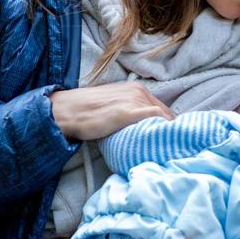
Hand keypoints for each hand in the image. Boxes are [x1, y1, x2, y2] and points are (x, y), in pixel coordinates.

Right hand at [50, 82, 172, 140]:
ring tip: (169, 149)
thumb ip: (130, 111)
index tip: (171, 140)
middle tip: (172, 148)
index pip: (163, 110)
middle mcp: (139, 92)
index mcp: (137, 89)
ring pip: (163, 118)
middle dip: (170, 131)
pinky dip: (162, 129)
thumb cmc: (88, 111)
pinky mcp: (127, 112)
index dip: (168, 126)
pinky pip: (155, 118)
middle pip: (167, 115)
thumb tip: (144, 126)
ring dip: (167, 133)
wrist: (67, 111)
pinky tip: (163, 142)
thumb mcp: (114, 105)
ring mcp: (134, 101)